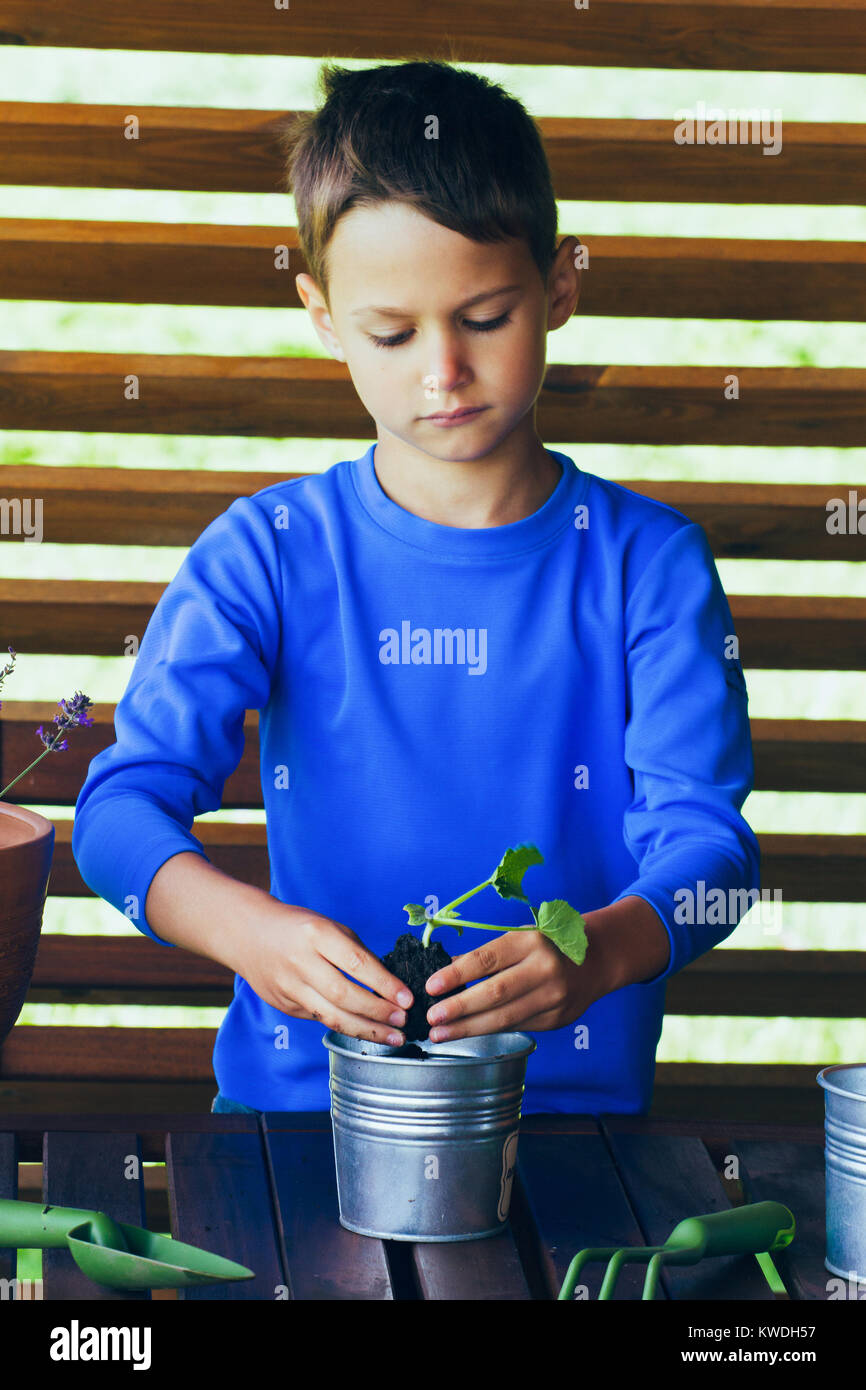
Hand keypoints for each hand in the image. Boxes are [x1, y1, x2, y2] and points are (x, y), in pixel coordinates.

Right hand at [234, 904, 413, 1045]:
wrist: (248, 933)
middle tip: (404, 1022)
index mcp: (317, 935)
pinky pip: (320, 1018)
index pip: (356, 964)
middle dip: (378, 1012)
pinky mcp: (284, 1005)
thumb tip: (389, 985)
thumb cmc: (298, 927)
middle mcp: (301, 962)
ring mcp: (289, 987)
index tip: (407, 999)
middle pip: (344, 995)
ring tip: (394, 1037)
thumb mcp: (330, 927)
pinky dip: (346, 1026)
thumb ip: (356, 953)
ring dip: (367, 1030)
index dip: (384, 984)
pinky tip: (366, 1031)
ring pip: (332, 1016)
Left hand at [424, 928, 607, 1040]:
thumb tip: (442, 972)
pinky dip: (490, 1030)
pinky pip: (517, 1027)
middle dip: (458, 1008)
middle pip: (495, 993)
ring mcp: (554, 998)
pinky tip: (468, 1032)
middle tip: (431, 1018)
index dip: (456, 974)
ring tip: (440, 1034)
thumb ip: (484, 956)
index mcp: (531, 941)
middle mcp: (544, 969)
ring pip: (505, 1018)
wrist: (596, 960)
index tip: (430, 986)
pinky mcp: (556, 1020)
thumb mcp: (518, 938)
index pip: (487, 959)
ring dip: (468, 1028)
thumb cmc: (547, 945)